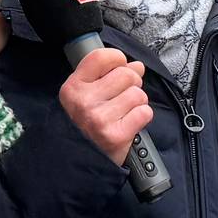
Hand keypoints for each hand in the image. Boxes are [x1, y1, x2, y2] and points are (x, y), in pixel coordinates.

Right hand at [58, 47, 151, 164]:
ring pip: (138, 94)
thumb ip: (108, 75)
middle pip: (126, 74)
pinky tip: (130, 123)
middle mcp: (84, 101)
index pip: (101, 57)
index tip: (118, 68)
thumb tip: (137, 66)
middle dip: (131, 84)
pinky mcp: (115, 135)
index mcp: (73, 88)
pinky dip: (142, 117)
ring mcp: (99, 119)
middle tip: (123, 97)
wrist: (83, 160)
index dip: (117, 60)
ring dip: (137, 102)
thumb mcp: (85, 96)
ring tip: (125, 112)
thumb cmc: (86, 125)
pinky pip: (144, 112)